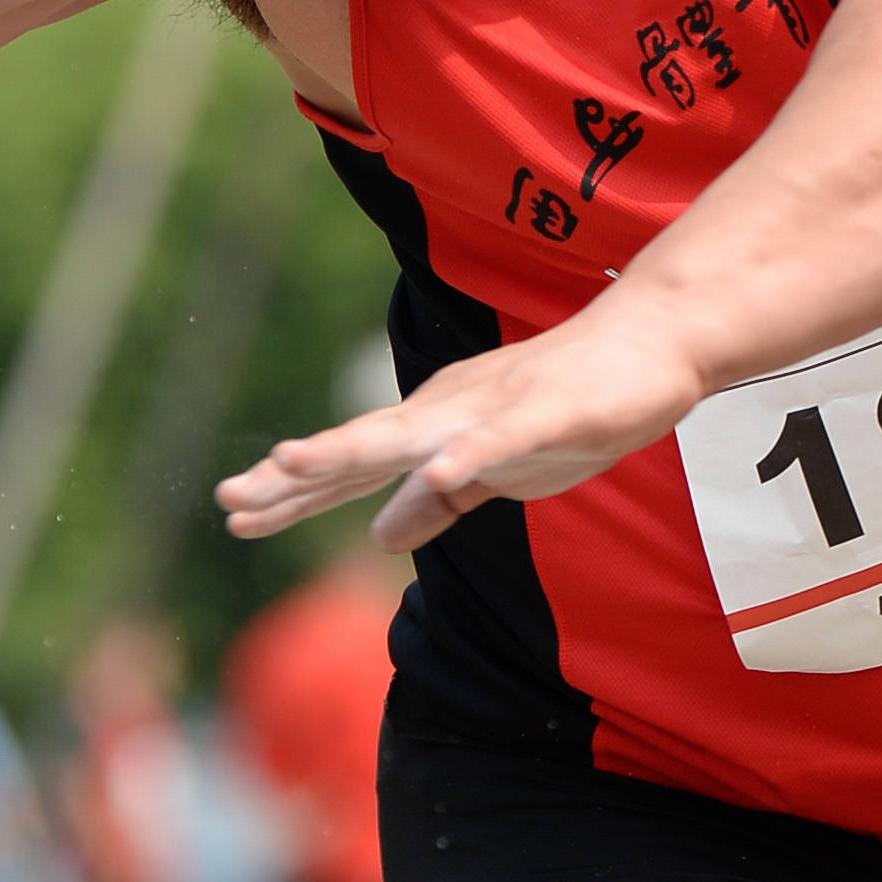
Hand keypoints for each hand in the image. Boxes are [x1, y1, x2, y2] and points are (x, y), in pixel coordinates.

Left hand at [216, 305, 710, 550]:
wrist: (651, 342)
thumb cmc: (576, 403)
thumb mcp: (500, 470)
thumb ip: (441, 500)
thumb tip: (379, 538)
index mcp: (436, 426)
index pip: (355, 466)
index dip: (296, 491)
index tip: (236, 514)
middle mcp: (448, 410)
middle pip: (362, 447)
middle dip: (295, 476)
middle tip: (229, 501)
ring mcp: (493, 409)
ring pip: (410, 435)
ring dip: (351, 452)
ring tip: (292, 466)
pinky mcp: (547, 412)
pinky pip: (498, 440)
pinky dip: (465, 458)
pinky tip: (433, 476)